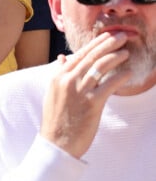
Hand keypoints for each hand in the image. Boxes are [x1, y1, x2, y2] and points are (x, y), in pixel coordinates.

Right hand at [40, 32, 130, 158]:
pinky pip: (110, 84)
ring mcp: (80, 91)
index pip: (80, 54)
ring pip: (101, 66)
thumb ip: (59, 74)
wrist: (57, 144)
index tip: (107, 35)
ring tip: (126, 52)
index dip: (96, 43)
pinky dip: (120, 76)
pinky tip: (128, 73)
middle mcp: (68, 80)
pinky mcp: (92, 103)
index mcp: (58, 77)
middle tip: (122, 36)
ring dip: (116, 56)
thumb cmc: (56, 120)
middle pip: (92, 56)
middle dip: (109, 43)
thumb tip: (63, 58)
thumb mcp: (52, 94)